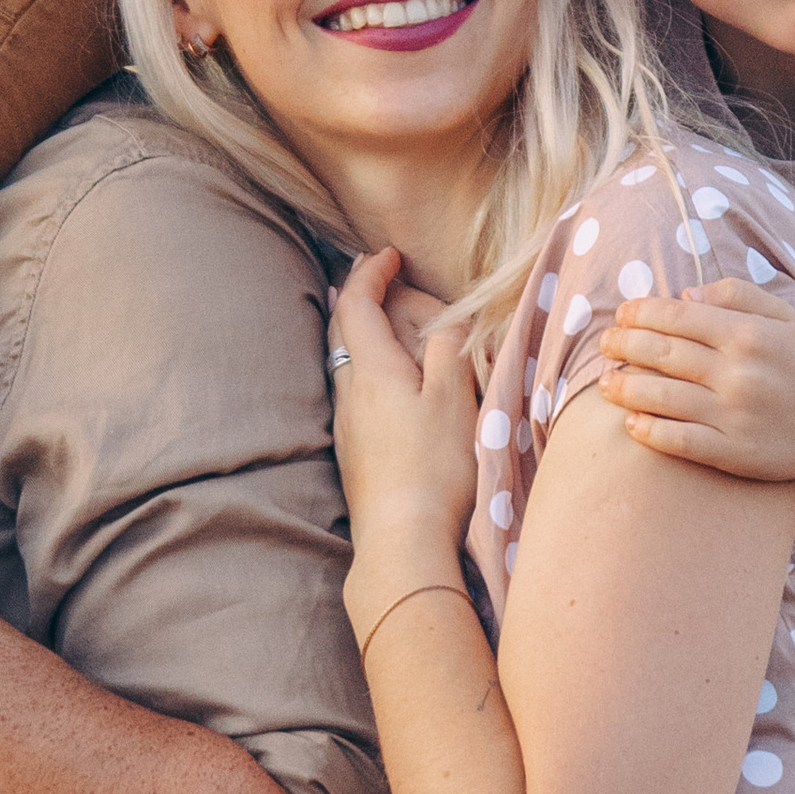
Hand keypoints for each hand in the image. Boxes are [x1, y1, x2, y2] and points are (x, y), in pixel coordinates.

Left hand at [327, 247, 479, 556]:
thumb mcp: (454, 398)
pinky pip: (352, 390)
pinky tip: (383, 382)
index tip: (388, 254)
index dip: (370, 272)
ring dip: (358, 332)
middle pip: (340, 329)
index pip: (356, 303)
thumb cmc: (432, 466)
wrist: (400, 539)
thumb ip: (449, 352)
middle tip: (377, 277)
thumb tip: (445, 323)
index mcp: (371, 369)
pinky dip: (364, 366)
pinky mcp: (353, 452)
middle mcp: (349, 391)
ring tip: (379, 321)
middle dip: (356, 295)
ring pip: (343, 361)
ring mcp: (346, 424)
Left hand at [596, 274, 794, 480]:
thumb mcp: (780, 315)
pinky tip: (631, 422)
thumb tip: (683, 294)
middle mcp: (739, 373)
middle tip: (605, 345)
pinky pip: (679, 441)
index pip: (677, 317)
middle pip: (662, 354)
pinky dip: (649, 431)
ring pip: (662, 397)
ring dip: (625, 388)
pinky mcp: (733, 453)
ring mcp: (734, 415)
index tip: (622, 315)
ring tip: (605, 383)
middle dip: (624, 346)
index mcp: (747, 334)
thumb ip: (734, 294)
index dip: (640, 313)